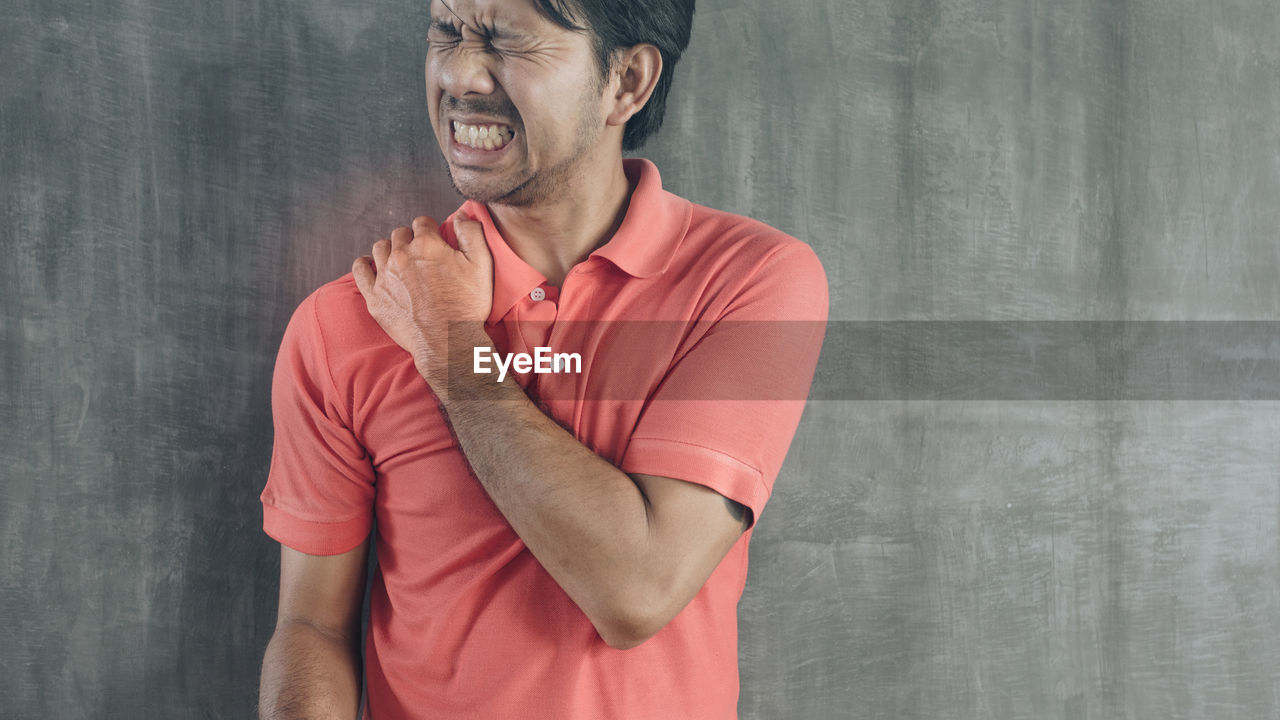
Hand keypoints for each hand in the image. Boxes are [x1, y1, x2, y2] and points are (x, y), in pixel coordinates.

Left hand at [352, 212, 492, 385]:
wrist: (448, 343)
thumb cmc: (467, 306)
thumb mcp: (482, 265)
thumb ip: (472, 233)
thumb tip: (462, 214)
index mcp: (427, 244)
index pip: (423, 222)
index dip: (431, 230)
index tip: (436, 242)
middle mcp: (402, 255)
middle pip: (400, 233)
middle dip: (411, 240)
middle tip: (421, 256)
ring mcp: (385, 276)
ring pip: (381, 247)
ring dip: (390, 249)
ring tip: (400, 261)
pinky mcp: (374, 296)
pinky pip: (360, 270)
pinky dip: (365, 264)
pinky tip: (373, 266)